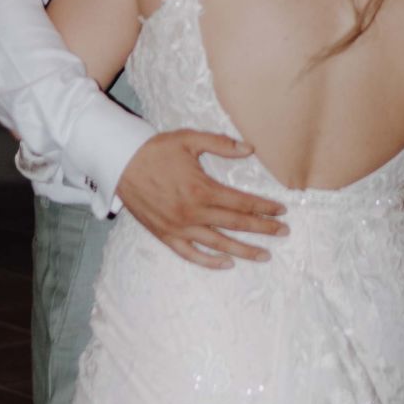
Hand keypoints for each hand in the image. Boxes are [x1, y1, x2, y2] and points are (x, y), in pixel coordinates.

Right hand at [118, 130, 287, 268]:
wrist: (120, 164)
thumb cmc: (156, 150)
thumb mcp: (189, 139)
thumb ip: (221, 144)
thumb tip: (249, 149)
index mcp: (202, 189)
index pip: (242, 203)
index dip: (264, 207)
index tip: (281, 210)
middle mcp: (193, 212)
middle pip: (236, 224)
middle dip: (263, 228)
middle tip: (283, 231)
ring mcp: (180, 227)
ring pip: (219, 244)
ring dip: (244, 250)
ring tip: (265, 254)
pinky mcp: (166, 235)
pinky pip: (191, 254)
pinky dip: (209, 261)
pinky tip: (226, 263)